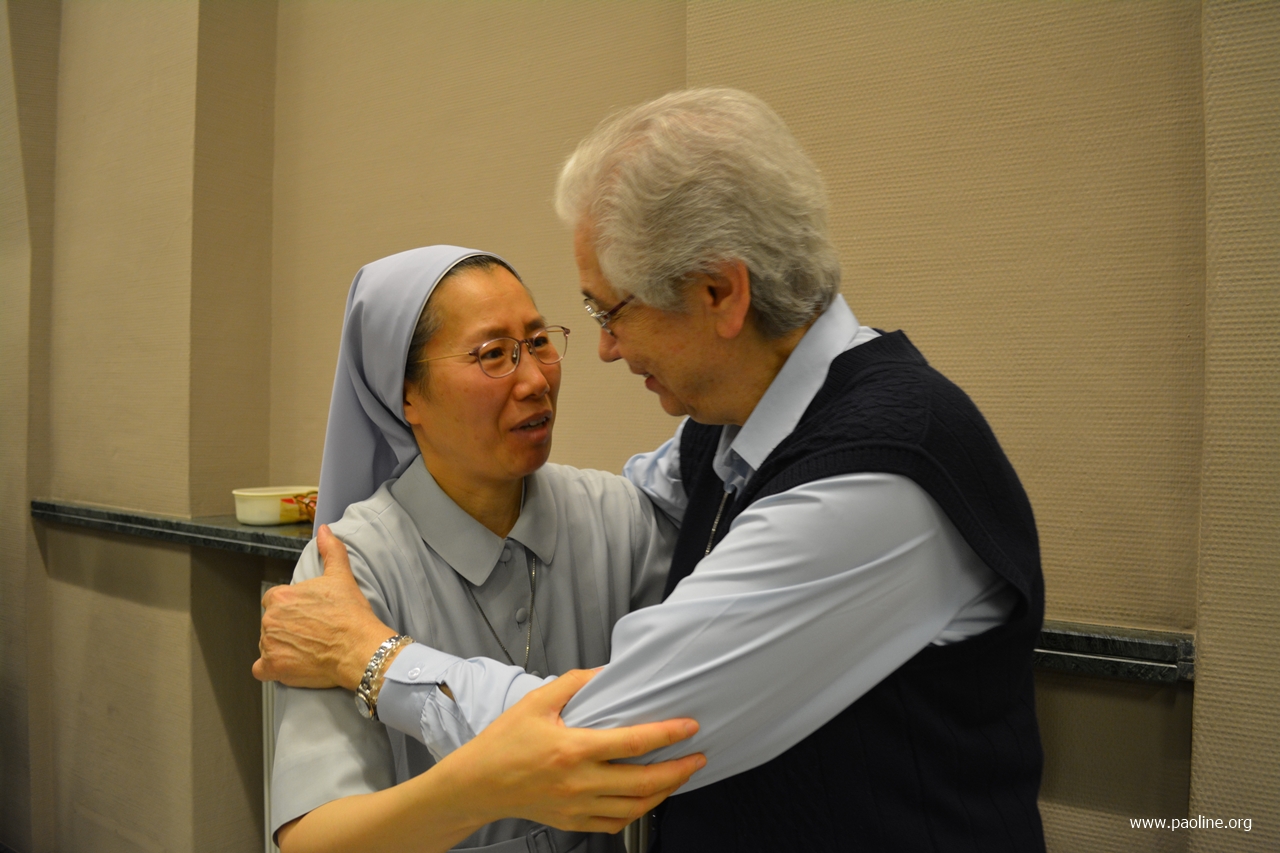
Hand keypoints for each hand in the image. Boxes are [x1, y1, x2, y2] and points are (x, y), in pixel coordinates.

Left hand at [253, 525, 395, 689]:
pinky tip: (290, 665)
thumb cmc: (351, 615)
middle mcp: (270, 619)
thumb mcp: (341, 576)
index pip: (273, 600)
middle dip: (286, 628)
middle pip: (271, 623)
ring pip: (267, 644)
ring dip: (282, 648)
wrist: (359, 648)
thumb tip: (325, 531)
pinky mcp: (273, 667)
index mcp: (281, 596)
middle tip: (310, 633)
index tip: (306, 615)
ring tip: (307, 649)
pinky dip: (271, 669)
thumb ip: (330, 550)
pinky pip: (261, 669)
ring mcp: (269, 644)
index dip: (291, 608)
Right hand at [437, 668, 706, 833]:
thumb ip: (574, 683)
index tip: (689, 727)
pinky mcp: (572, 821)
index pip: (633, 742)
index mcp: (573, 750)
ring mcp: (577, 806)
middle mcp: (579, 783)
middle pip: (643, 782)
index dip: (667, 735)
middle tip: (698, 758)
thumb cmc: (503, 742)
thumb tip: (607, 671)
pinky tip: (646, 798)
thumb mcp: (536, 702)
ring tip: (679, 776)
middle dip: (678, 770)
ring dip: (663, 792)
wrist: (477, 784)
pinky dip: (637, 812)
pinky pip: (615, 823)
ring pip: (634, 807)